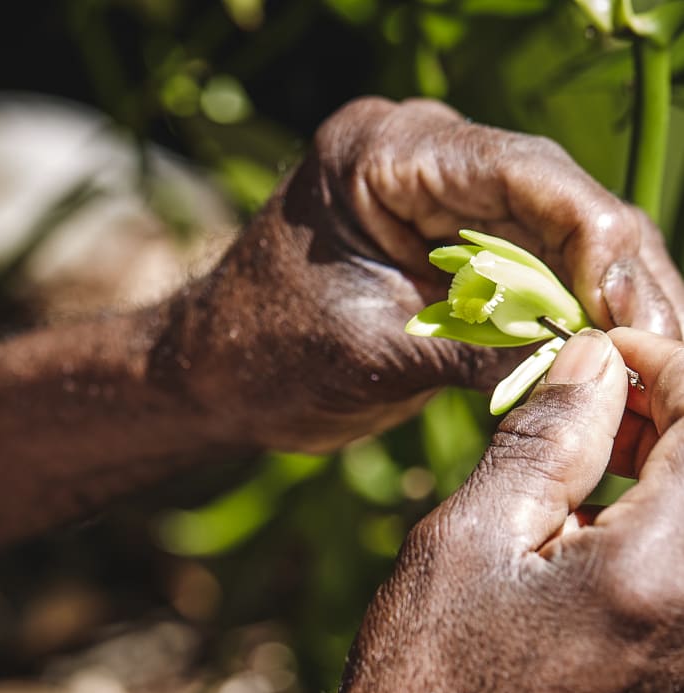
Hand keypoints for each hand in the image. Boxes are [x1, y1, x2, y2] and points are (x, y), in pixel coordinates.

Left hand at [186, 97, 683, 451]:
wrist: (216, 376)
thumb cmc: (264, 356)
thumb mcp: (371, 352)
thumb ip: (476, 351)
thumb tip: (587, 369)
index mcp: (383, 152)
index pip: (524, 175)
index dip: (601, 244)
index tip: (640, 317)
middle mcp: (421, 161)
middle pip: (555, 205)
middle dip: (617, 280)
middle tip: (669, 352)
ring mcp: (437, 207)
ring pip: (553, 244)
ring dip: (602, 305)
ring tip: (655, 365)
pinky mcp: (446, 255)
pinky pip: (527, 278)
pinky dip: (565, 322)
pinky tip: (605, 360)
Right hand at [273, 328, 683, 692]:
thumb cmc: (427, 688)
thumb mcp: (468, 541)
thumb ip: (544, 440)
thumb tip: (590, 361)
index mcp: (666, 574)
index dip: (658, 362)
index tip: (597, 357)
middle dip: (669, 413)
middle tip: (595, 405)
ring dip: (669, 472)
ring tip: (592, 469)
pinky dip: (669, 533)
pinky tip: (604, 538)